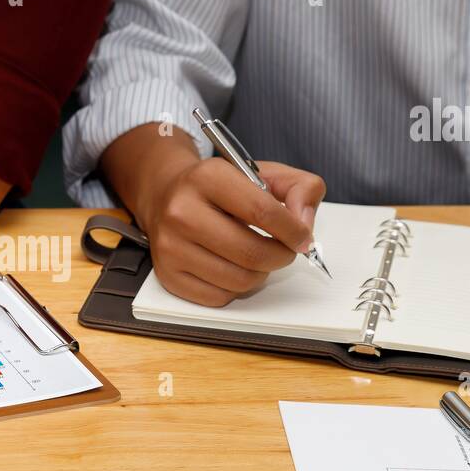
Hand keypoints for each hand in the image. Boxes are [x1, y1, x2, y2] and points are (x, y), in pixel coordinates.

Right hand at [142, 157, 326, 305]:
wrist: (165, 195)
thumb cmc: (219, 188)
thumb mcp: (261, 173)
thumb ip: (299, 187)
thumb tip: (304, 224)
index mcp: (208, 178)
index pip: (263, 212)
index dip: (293, 231)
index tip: (303, 239)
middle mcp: (182, 212)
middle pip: (252, 253)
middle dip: (281, 257)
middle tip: (284, 251)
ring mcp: (171, 247)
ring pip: (240, 280)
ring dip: (260, 273)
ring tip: (256, 256)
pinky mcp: (167, 275)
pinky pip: (220, 297)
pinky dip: (236, 287)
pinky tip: (232, 267)